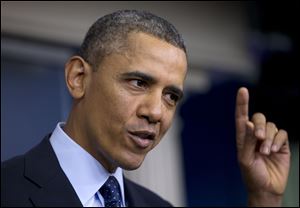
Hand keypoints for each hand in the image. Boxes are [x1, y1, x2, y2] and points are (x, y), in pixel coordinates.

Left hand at [235, 87, 290, 205]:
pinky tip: (274, 151)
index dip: (242, 103)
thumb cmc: (252, 175)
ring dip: (269, 138)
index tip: (242, 90)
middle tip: (259, 138)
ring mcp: (269, 139)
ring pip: (272, 126)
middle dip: (260, 126)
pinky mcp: (281, 144)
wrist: (267, 188)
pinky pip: (282, 133)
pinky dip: (278, 140)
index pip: (241, 117)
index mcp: (243, 138)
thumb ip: (247, 141)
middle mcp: (255, 136)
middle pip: (259, 118)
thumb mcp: (245, 160)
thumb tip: (249, 123)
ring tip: (265, 152)